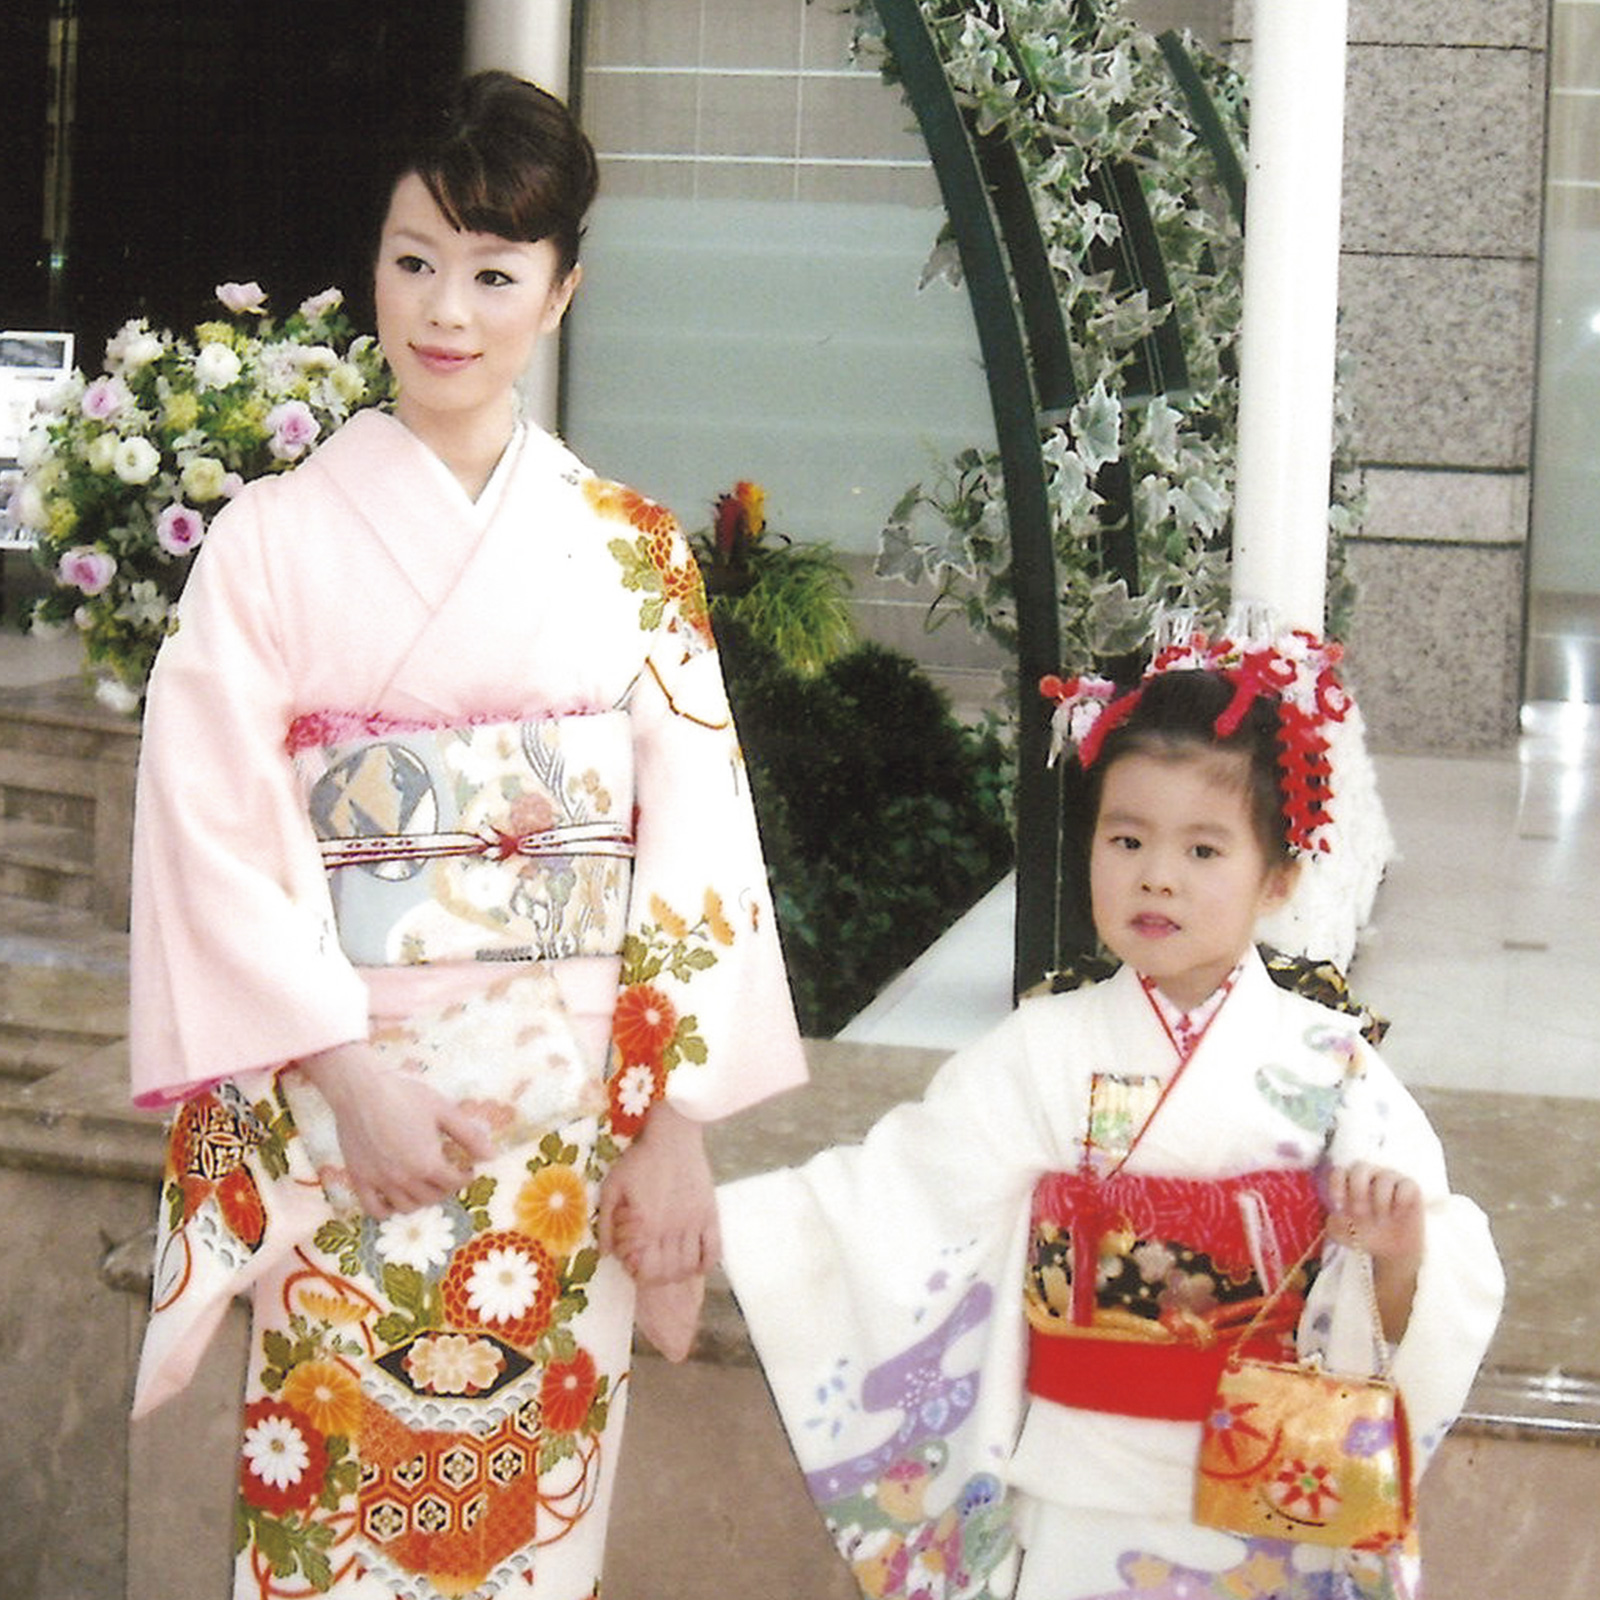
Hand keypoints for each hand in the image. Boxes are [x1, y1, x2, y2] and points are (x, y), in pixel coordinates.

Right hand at [297, 1041, 495, 1218]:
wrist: (360, 1089)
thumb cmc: (406, 1095)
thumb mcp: (444, 1111)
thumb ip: (469, 1136)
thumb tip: (492, 1156)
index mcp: (428, 1163)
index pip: (454, 1183)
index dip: (465, 1177)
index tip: (466, 1169)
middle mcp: (404, 1178)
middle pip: (433, 1197)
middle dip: (445, 1187)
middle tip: (447, 1174)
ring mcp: (380, 1182)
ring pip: (406, 1207)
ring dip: (420, 1200)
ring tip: (424, 1185)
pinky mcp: (359, 1179)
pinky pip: (374, 1209)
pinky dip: (387, 1211)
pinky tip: (394, 1198)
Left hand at [597, 1101, 718, 1285]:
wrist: (674, 1137)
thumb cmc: (639, 1160)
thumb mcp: (612, 1187)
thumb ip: (606, 1223)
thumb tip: (605, 1254)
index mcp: (645, 1226)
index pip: (644, 1271)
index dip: (637, 1274)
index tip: (634, 1264)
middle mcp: (671, 1230)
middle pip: (667, 1274)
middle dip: (657, 1277)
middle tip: (651, 1266)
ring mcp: (694, 1224)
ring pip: (689, 1266)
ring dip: (679, 1273)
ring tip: (670, 1264)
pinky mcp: (710, 1215)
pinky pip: (714, 1251)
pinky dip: (706, 1263)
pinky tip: (696, 1261)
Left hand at [1325, 1161, 1423, 1340]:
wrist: (1391, 1251)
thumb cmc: (1364, 1234)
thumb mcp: (1343, 1233)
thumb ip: (1333, 1223)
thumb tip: (1333, 1216)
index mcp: (1350, 1182)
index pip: (1339, 1171)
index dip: (1337, 1186)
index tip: (1340, 1206)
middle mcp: (1370, 1176)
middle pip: (1360, 1167)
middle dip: (1358, 1192)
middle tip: (1360, 1214)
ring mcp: (1391, 1179)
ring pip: (1385, 1177)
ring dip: (1380, 1201)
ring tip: (1381, 1219)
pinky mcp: (1411, 1188)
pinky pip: (1406, 1186)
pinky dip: (1400, 1201)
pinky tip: (1397, 1214)